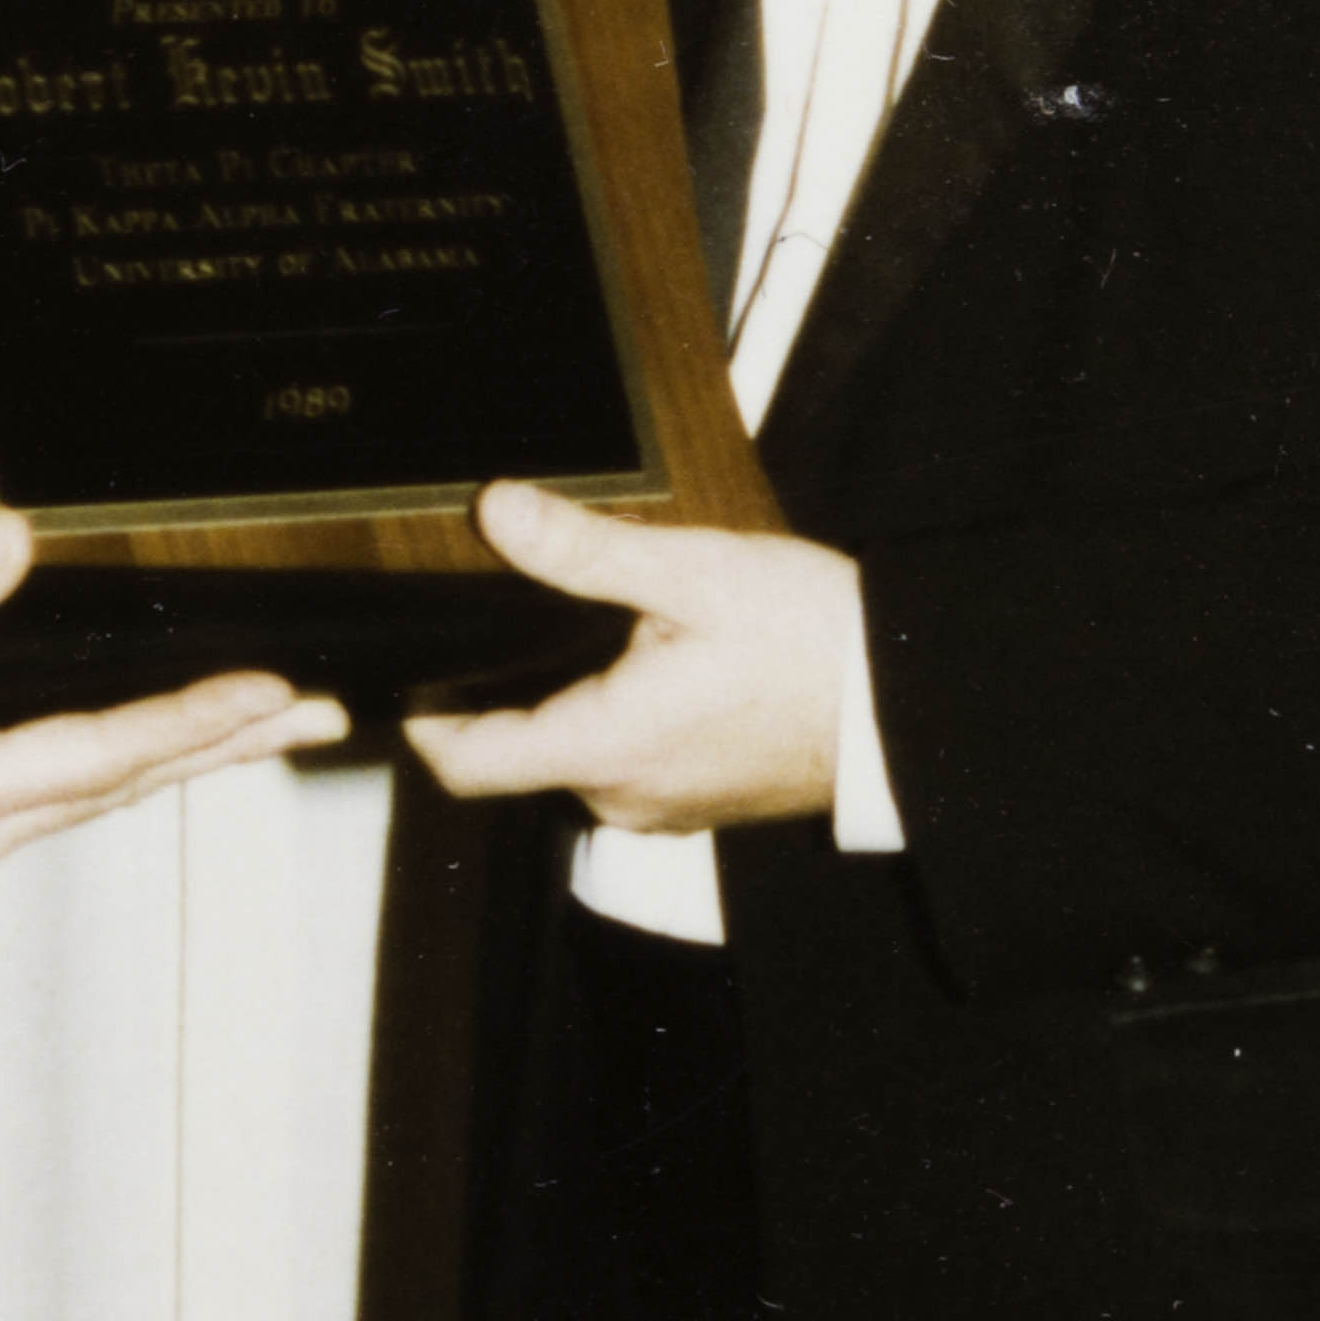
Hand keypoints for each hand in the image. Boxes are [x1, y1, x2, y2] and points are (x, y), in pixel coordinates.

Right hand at [0, 512, 340, 910]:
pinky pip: (33, 810)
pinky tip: (146, 746)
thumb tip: (16, 540)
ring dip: (167, 761)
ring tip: (259, 723)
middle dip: (216, 748)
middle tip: (320, 714)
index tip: (273, 694)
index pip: (89, 756)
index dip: (190, 723)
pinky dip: (101, 771)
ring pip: (75, 806)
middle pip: (105, 790)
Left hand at [398, 481, 863, 832]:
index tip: (412, 680)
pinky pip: (633, 771)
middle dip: (507, 697)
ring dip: (571, 709)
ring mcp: (667, 808)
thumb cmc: (812, 640)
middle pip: (522, 758)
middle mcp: (624, 796)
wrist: (907, 703)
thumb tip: (498, 512)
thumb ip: (584, 550)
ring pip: (580, 763)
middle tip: (506, 622)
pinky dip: (623, 726)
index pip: (470, 763)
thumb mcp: (692, 574)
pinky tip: (657, 668)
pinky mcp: (704, 804)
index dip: (426, 724)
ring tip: (590, 635)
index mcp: (604, 745)